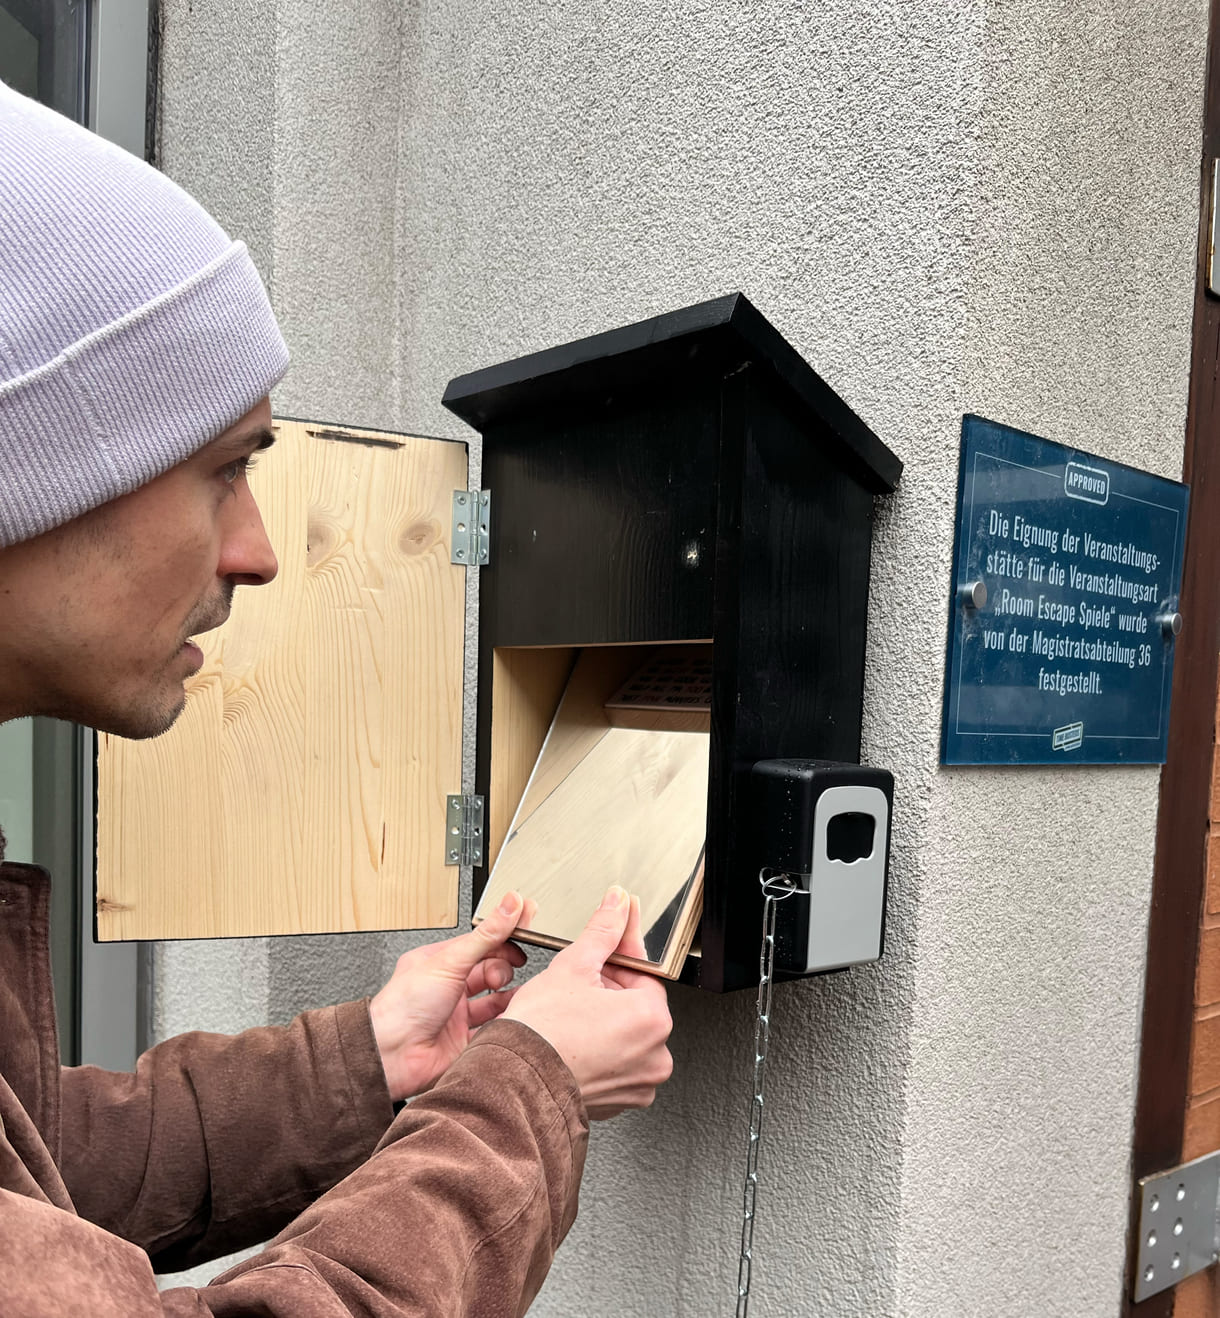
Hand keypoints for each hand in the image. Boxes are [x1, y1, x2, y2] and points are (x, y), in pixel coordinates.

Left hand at [369, 891, 527, 1101]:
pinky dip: (504, 1022)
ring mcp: (455, 1015)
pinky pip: (491, 1029)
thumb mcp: (450, 962)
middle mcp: (447, 987)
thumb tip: (509, 905)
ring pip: (492, 1000)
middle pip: (488, 970)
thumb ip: (485, 936)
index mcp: (438, 962)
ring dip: (508, 995)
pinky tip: (512, 1016)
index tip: (525, 929)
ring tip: (519, 991)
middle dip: (504, 967)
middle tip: (515, 966)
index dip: (502, 936)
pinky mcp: (463, 1041)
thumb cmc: (403, 1007)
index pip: (478, 943)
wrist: (390, 1056)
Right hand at [504, 886, 673, 1119]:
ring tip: (572, 1014)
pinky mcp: (621, 1100)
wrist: (513, 1082)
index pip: (643, 973)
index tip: (612, 942)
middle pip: (635, 1004)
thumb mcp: (574, 965)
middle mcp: (655, 1055)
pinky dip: (600, 1049)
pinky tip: (574, 1040)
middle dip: (609, 989)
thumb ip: (603, 930)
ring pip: (626, 1033)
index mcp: (653, 1019)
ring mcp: (639, 1082)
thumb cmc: (541, 1033)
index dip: (618, 955)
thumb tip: (617, 905)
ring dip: (604, 1019)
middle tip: (577, 986)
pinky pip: (616, 1062)